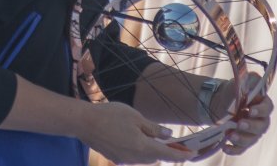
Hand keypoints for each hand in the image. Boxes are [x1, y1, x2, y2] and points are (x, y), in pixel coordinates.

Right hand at [79, 101, 193, 164]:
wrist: (84, 122)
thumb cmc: (111, 115)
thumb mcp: (136, 117)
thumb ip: (153, 129)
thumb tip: (168, 136)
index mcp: (143, 147)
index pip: (168, 155)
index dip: (181, 155)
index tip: (193, 154)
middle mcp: (134, 158)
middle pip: (156, 158)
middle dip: (166, 153)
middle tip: (175, 144)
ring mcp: (123, 160)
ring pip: (144, 159)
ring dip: (152, 152)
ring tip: (156, 140)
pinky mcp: (115, 157)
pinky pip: (132, 157)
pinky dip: (139, 151)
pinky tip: (135, 139)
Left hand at [220, 73, 272, 155]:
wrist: (221, 102)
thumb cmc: (235, 92)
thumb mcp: (241, 82)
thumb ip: (250, 79)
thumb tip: (255, 79)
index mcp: (262, 104)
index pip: (268, 108)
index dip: (261, 110)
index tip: (250, 110)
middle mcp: (260, 120)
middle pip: (262, 126)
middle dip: (251, 126)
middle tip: (239, 124)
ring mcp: (252, 132)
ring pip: (252, 139)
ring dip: (242, 138)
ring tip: (230, 134)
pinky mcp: (242, 141)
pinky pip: (241, 148)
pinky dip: (234, 149)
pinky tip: (225, 146)